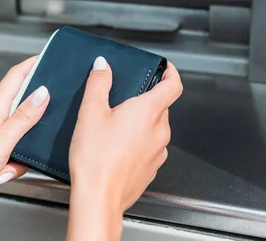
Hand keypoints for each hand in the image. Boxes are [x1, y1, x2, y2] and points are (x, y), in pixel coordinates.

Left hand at [0, 56, 49, 219]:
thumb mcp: (0, 141)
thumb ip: (24, 117)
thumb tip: (44, 93)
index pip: (16, 75)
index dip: (34, 63)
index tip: (51, 57)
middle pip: (25, 103)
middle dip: (40, 111)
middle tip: (54, 114)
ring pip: (24, 132)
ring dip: (25, 150)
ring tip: (12, 163)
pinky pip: (16, 151)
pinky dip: (15, 164)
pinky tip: (5, 173)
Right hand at [67, 57, 182, 240]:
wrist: (99, 199)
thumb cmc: (96, 159)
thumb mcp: (91, 112)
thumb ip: (99, 84)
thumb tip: (103, 66)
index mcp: (149, 112)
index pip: (174, 85)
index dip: (171, 73)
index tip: (165, 69)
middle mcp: (160, 131)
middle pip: (161, 106)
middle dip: (145, 101)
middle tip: (122, 102)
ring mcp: (158, 151)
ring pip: (155, 128)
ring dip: (140, 124)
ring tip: (114, 129)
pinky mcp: (152, 169)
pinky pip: (150, 148)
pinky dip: (138, 143)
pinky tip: (116, 149)